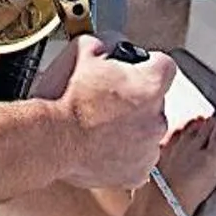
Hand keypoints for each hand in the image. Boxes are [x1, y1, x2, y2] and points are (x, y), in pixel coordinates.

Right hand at [34, 34, 175, 191]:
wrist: (50, 140)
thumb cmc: (64, 98)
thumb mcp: (83, 48)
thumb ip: (109, 41)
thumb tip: (116, 44)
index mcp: (151, 86)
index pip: (165, 65)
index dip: (147, 65)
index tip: (133, 70)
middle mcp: (157, 118)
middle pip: (155, 101)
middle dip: (136, 99)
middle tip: (106, 99)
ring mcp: (148, 148)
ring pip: (146, 131)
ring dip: (130, 127)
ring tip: (99, 125)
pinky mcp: (136, 173)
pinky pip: (136, 158)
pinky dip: (123, 153)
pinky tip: (101, 145)